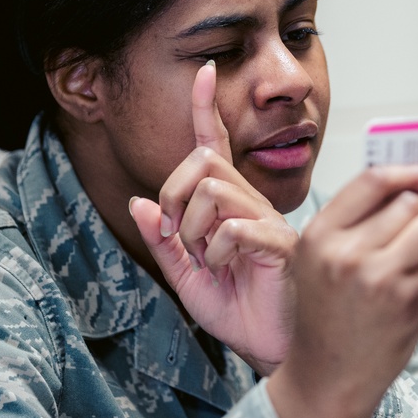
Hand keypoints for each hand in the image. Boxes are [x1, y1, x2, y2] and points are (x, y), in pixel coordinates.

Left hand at [129, 61, 295, 374]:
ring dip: (193, 228)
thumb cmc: (241, 310)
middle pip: (203, 163)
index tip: (202, 71)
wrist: (272, 346)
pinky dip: (215, 250)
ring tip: (206, 259)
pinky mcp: (278, 243)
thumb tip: (140, 202)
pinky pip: (233, 227)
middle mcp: (251, 204)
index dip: (205, 109)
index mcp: (231, 206)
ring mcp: (267, 221)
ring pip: (212, 191)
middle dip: (173, 194)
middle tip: (177, 235)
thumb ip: (163, 241)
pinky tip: (226, 269)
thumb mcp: (187, 277)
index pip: (215, 146)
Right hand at [266, 166, 417, 417]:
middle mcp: (348, 254)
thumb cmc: (327, 314)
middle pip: (409, 202)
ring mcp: (381, 278)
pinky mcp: (412, 301)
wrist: (328, 377)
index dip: (408, 172)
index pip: (371, 182)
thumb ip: (353, 224)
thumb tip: (413, 185)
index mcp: (320, 236)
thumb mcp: (319, 261)